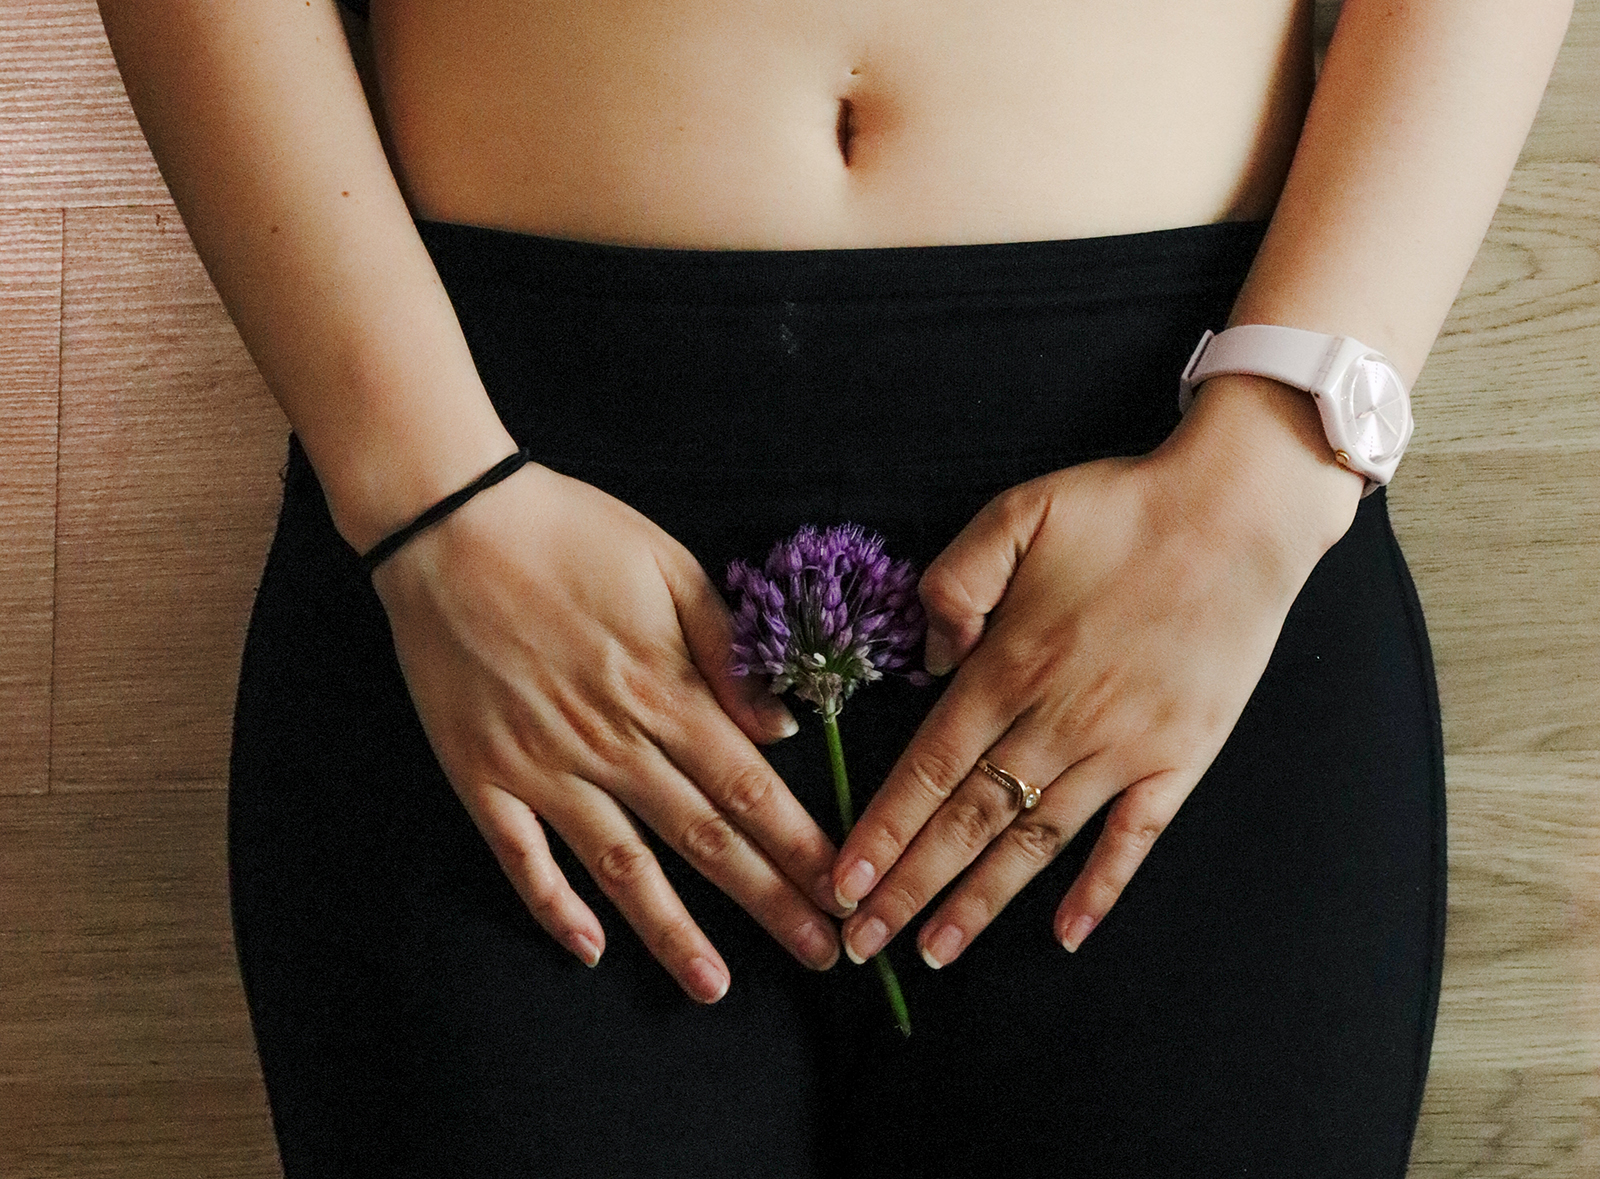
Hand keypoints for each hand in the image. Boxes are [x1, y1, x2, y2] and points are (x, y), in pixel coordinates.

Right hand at [371, 463, 847, 1002]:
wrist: (447, 520)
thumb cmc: (568, 533)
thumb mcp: (668, 566)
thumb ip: (728, 651)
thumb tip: (782, 729)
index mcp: (663, 689)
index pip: (749, 786)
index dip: (799, 845)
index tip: (843, 891)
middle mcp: (609, 741)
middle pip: (703, 837)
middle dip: (768, 901)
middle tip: (819, 955)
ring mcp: (541, 765)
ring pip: (620, 865)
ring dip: (672, 931)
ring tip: (714, 987)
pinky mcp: (481, 774)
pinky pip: (521, 857)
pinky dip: (554, 908)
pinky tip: (590, 951)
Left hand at [831, 375, 1364, 966]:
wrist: (1241, 514)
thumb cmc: (1122, 508)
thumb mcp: (1016, 514)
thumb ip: (953, 584)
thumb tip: (929, 660)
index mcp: (1010, 664)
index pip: (928, 768)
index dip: (882, 831)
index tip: (842, 885)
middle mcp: (1059, 720)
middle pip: (968, 820)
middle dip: (909, 887)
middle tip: (862, 943)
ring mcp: (1123, 747)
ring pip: (1036, 841)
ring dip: (981, 901)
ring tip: (935, 952)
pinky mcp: (1180, 757)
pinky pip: (1134, 839)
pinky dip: (1100, 891)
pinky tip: (1065, 936)